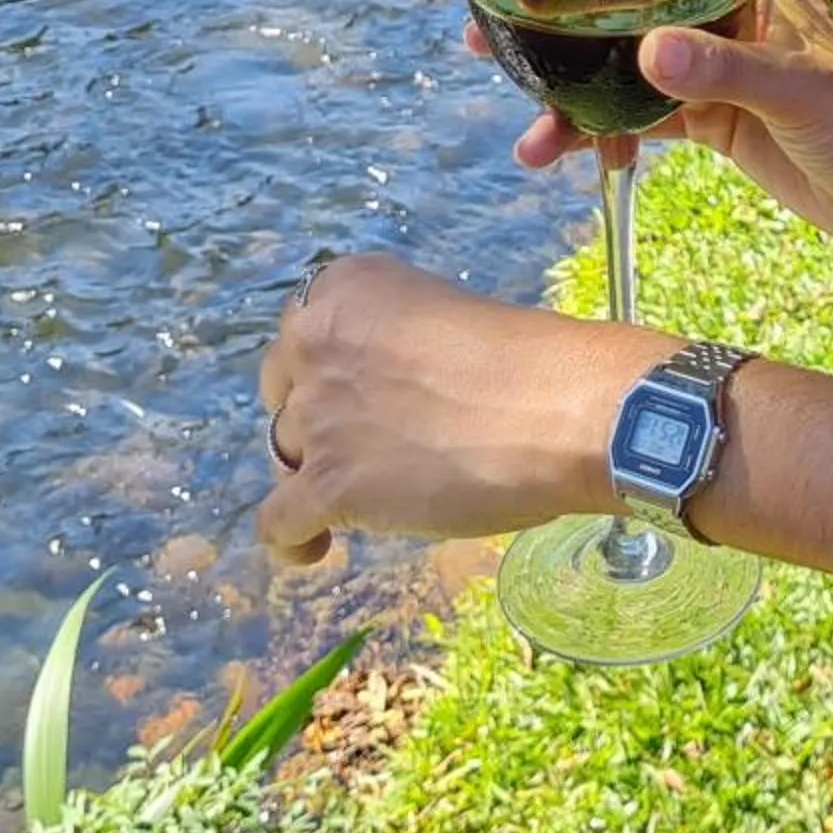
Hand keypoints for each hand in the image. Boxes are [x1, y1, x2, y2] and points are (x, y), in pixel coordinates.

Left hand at [256, 254, 652, 565]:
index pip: (302, 331)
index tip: (361, 388)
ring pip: (282, 451)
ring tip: (364, 493)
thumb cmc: (525, 360)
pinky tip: (317, 545)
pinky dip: (293, 539)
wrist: (556, 409)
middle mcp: (317, 341)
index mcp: (347, 287)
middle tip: (367, 437)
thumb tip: (385, 394)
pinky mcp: (327, 483)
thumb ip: (394, 345)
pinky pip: (276, 522)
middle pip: (281, 389)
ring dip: (316, 471)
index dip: (327, 367)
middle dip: (313, 414)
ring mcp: (317, 414)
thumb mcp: (444, 317)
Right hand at [479, 0, 832, 249]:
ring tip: (527, 129)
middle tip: (486, 25)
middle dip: (549, 1)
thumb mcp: (797, 91)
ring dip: (564, 83)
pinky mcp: (706, 108)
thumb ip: (724, 72)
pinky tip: (567, 159)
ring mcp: (708, 53)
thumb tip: (651, 57)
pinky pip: (631, 109)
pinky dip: (595, 131)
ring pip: (613, 51)